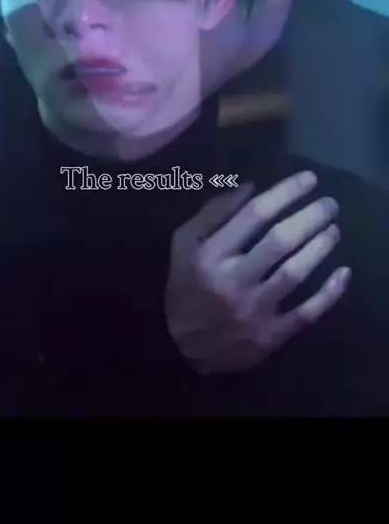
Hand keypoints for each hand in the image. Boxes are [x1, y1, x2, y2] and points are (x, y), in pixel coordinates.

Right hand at [165, 171, 350, 372]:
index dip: (285, 193)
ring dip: (320, 247)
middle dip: (310, 216)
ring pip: (295, 273)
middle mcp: (232, 281)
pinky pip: (307, 312)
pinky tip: (343, 273)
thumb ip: (213, 213)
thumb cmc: (186, 286)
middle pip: (280, 241)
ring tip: (334, 230)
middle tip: (329, 204)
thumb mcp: (184, 243)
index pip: (254, 216)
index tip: (308, 180)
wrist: (184, 347)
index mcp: (210, 256)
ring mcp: (254, 311)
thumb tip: (250, 187)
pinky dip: (329, 292)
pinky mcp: (270, 336)